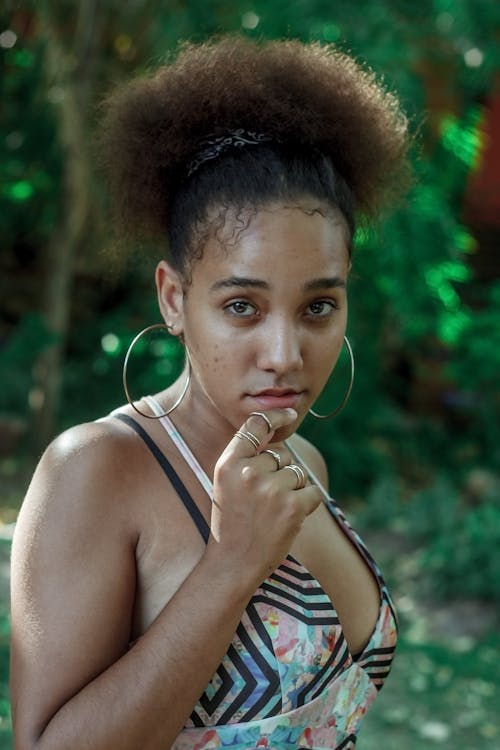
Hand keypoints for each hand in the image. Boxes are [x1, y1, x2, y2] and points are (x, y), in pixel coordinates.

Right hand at [207, 409, 322, 582]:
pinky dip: (306, 504)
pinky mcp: (292, 507)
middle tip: (262, 500)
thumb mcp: (226, 483)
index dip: (275, 417)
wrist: (233, 563)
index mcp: (228, 463)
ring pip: (298, 473)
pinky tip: (288, 518)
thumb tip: (276, 431)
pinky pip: (312, 492)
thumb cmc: (231, 521)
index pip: (256, 425)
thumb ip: (246, 457)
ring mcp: (271, 489)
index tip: (289, 414)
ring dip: (293, 489)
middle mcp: (248, 472)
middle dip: (279, 472)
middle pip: (281, 453)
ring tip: (273, 511)